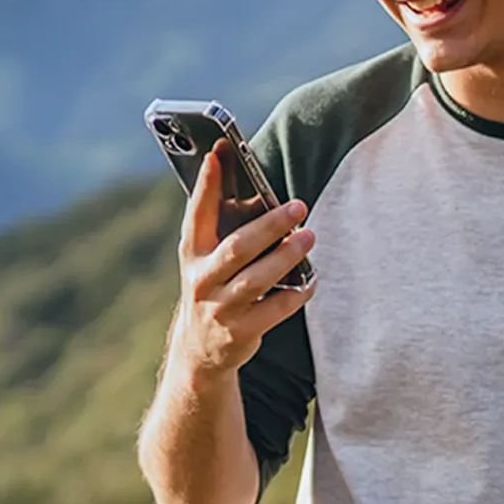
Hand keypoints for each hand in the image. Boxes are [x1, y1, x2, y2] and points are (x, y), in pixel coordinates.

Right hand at [172, 140, 316, 377]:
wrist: (201, 350)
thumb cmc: (213, 288)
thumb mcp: (207, 260)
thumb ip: (225, 230)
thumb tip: (259, 193)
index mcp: (191, 254)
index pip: (197, 213)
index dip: (207, 184)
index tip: (218, 152)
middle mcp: (202, 280)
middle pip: (237, 248)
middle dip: (268, 225)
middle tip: (297, 206)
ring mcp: (220, 308)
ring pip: (257, 279)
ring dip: (286, 256)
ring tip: (309, 236)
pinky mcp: (241, 332)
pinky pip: (276, 309)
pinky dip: (297, 293)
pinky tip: (311, 279)